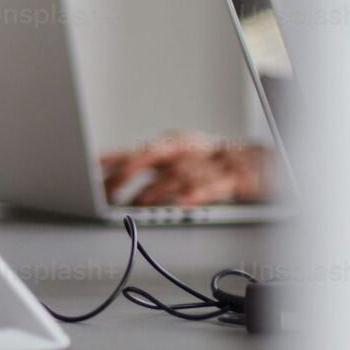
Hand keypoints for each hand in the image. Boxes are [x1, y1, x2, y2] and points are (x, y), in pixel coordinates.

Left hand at [99, 132, 272, 207]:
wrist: (262, 162)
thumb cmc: (212, 162)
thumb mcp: (178, 157)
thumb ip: (147, 166)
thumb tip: (110, 182)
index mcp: (172, 145)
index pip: (134, 151)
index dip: (110, 159)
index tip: (87, 170)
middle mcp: (186, 151)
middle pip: (151, 157)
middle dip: (128, 174)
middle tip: (107, 192)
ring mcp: (207, 164)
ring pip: (176, 176)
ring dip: (155, 191)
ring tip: (136, 204)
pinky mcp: (230, 179)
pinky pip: (210, 187)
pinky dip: (194, 195)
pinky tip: (181, 205)